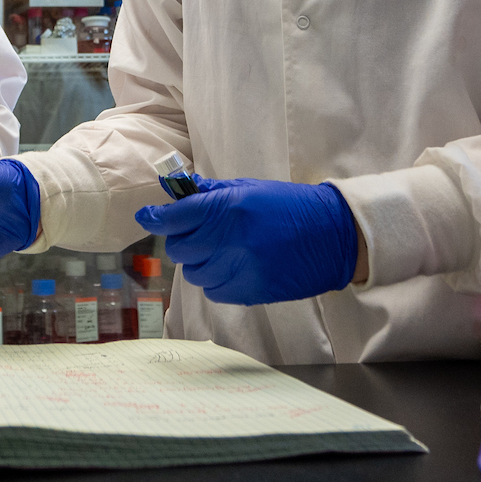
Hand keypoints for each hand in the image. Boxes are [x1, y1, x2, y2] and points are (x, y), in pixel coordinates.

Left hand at [135, 178, 358, 304]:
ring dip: (200, 262)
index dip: (155, 218)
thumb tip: (177, 190)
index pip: (174, 218)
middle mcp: (229, 241)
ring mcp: (239, 270)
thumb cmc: (290, 206)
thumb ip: (210, 192)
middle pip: (179, 249)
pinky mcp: (250, 293)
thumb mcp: (249, 188)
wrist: (333, 236)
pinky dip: (216, 280)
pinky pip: (213, 291)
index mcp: (228, 209)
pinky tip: (232, 267)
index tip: (147, 217)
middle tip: (196, 232)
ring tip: (220, 250)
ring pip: (194, 274)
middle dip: (182, 240)